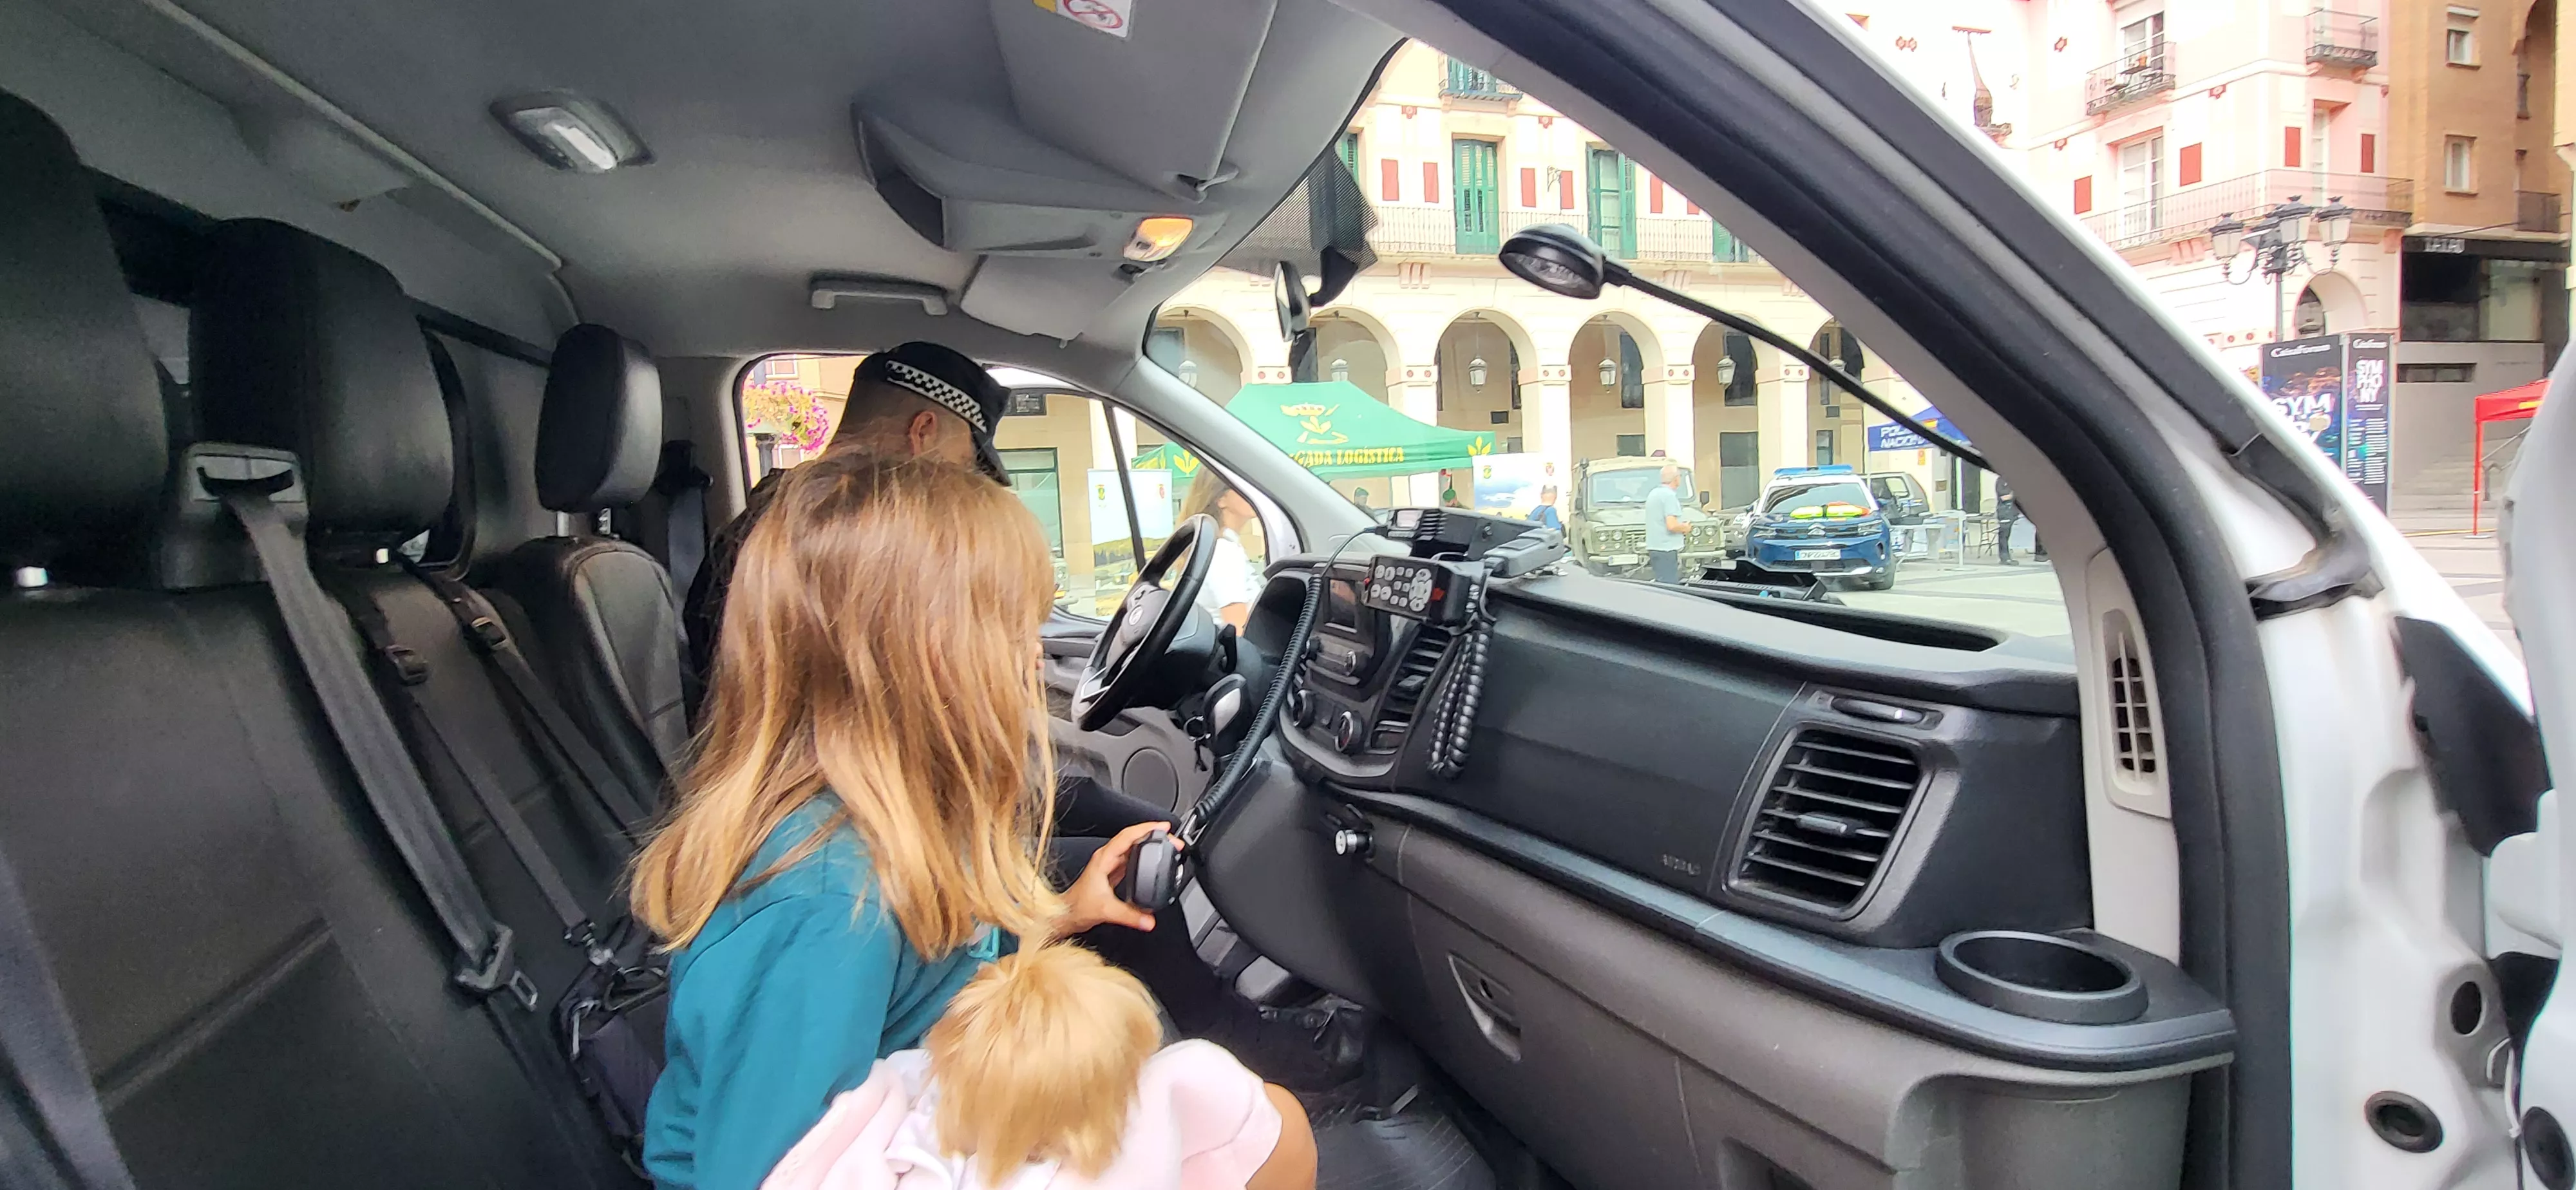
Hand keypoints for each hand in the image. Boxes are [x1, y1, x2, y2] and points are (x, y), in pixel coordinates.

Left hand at [1053, 821, 1178, 938]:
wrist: (1066, 915)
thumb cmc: (1077, 908)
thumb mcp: (1105, 910)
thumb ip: (1129, 916)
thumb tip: (1149, 920)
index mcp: (1104, 859)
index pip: (1128, 836)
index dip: (1146, 828)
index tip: (1163, 827)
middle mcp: (1106, 858)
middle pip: (1132, 838)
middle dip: (1152, 834)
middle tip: (1170, 837)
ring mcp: (1108, 864)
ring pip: (1131, 847)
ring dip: (1148, 843)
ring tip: (1165, 843)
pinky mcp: (1111, 872)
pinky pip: (1129, 857)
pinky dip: (1142, 854)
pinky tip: (1151, 858)